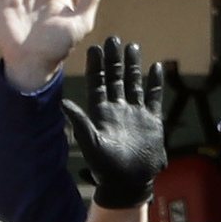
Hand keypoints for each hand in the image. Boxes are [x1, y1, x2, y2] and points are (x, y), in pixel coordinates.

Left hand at [61, 37, 167, 210]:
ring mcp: (135, 114)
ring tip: (133, 46)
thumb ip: (79, 123)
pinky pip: (154, 97)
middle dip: (114, 59)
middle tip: (113, 38)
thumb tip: (63, 103)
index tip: (95, 47)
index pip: (98, 84)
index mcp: (101, 113)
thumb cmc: (107, 168)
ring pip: (134, 83)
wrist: (129, 183)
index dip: (96, 66)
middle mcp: (117, 109)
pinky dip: (155, 83)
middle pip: (116, 78)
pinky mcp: (151, 121)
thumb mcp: (90, 144)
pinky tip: (156, 67)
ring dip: (133, 66)